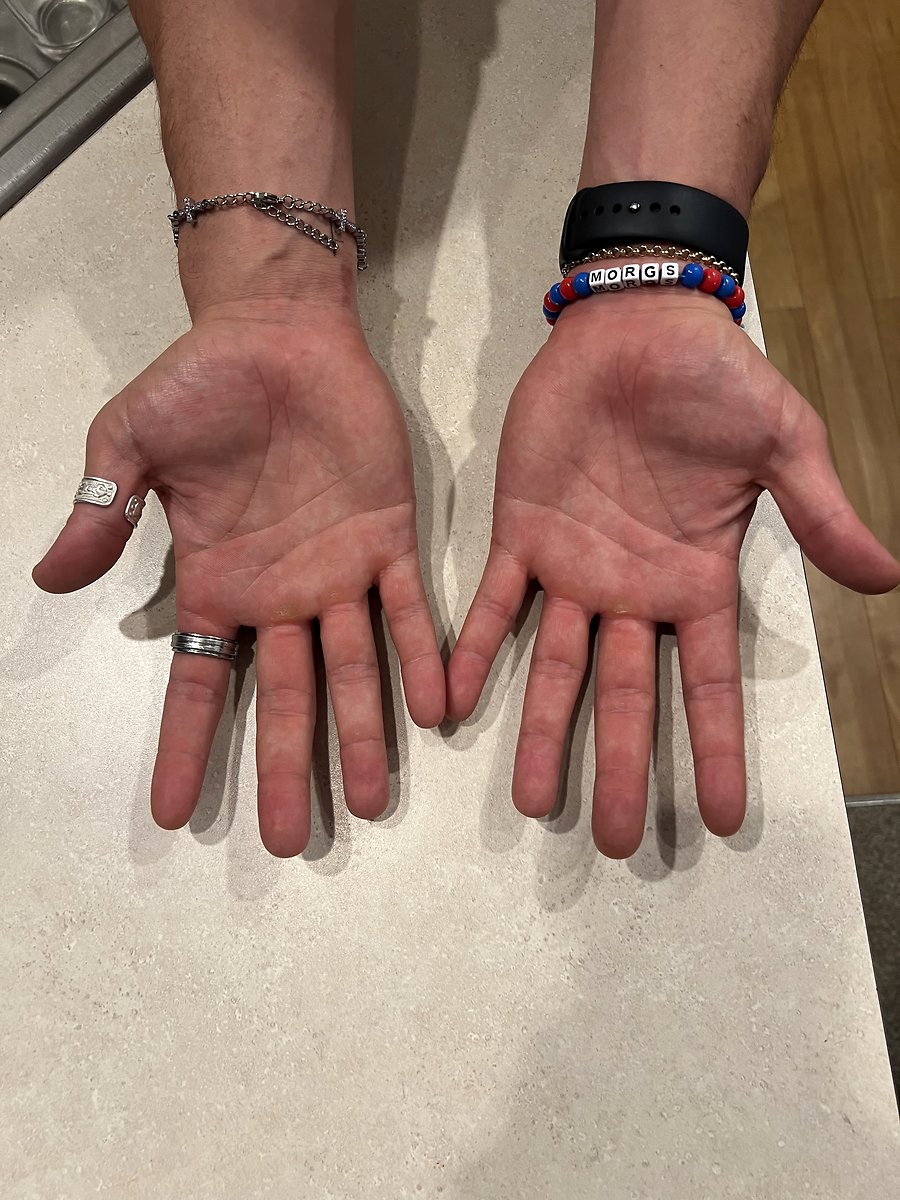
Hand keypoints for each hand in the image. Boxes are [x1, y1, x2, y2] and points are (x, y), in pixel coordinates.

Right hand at [33, 309, 444, 856]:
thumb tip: (47, 577)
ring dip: (363, 733)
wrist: (277, 333)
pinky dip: (422, 656)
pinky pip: (412, 608)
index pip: (197, 682)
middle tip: (291, 841)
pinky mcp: (392, 538)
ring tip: (372, 800)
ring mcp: (339, 573)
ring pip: (353, 670)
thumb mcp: (130, 443)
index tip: (172, 814)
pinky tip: (435, 710)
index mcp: (217, 583)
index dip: (185, 746)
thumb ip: (102, 512)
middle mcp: (281, 596)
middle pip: (282, 699)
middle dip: (285, 768)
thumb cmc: (200, 384)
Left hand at [447, 288, 898, 856]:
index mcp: (696, 581)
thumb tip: (889, 581)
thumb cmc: (715, 381)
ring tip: (533, 800)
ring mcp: (573, 568)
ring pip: (554, 667)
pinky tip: (453, 700)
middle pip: (628, 697)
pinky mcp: (520, 533)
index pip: (710, 683)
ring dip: (543, 731)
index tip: (726, 819)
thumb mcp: (784, 444)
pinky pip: (494, 603)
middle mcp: (633, 592)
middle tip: (613, 841)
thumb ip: (821, 513)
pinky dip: (472, 649)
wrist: (638, 326)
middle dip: (624, 767)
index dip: (718, 749)